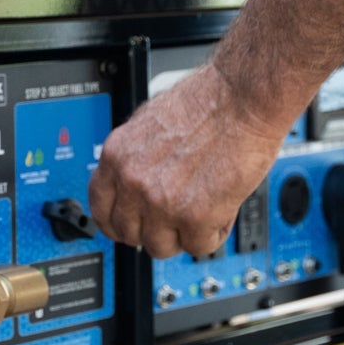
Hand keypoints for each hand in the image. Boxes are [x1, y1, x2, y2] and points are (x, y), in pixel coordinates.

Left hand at [88, 66, 284, 258]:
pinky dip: (214, 231)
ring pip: (161, 247)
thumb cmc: (208, 101)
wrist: (243, 97)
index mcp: (117, 156)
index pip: (101, 209)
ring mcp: (161, 202)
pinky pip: (198, 246)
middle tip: (174, 218)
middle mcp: (133, 181)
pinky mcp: (194, 216)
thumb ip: (136, 159)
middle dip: (154, 230)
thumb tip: (133, 184)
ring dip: (183, 234)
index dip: (118, 222)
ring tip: (202, 209)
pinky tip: (221, 207)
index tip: (130, 225)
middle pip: (129, 234)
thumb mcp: (149, 124)